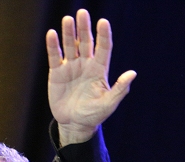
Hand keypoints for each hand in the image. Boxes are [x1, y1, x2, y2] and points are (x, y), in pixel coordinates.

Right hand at [46, 9, 136, 145]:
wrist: (74, 124)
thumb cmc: (94, 114)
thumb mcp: (109, 104)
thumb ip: (120, 89)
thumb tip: (132, 73)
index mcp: (99, 70)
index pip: (103, 48)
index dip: (103, 35)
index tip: (103, 22)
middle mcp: (85, 64)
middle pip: (86, 41)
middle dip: (84, 27)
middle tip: (83, 13)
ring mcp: (71, 67)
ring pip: (70, 45)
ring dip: (69, 32)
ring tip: (68, 19)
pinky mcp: (56, 72)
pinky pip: (55, 56)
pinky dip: (53, 45)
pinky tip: (52, 34)